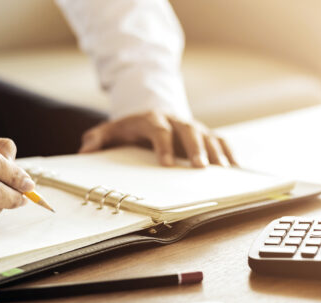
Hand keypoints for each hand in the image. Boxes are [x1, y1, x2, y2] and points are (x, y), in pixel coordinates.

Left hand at [78, 111, 235, 167]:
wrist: (150, 112)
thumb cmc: (130, 129)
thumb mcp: (111, 130)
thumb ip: (97, 139)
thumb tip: (85, 150)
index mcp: (152, 119)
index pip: (159, 130)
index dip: (163, 146)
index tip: (166, 165)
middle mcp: (176, 121)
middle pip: (188, 132)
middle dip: (195, 149)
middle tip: (201, 168)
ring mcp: (193, 127)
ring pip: (208, 136)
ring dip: (216, 153)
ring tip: (223, 170)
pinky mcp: (205, 134)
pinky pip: (220, 141)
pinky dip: (229, 152)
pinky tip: (235, 168)